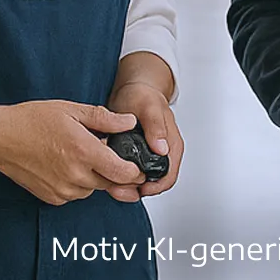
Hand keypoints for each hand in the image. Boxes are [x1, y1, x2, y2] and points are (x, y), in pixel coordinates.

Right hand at [0, 101, 146, 205]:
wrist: (0, 139)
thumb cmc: (32, 121)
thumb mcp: (71, 110)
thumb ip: (104, 118)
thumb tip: (129, 122)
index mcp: (84, 152)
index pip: (124, 173)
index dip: (135, 169)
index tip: (136, 162)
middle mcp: (76, 176)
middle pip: (111, 182)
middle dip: (113, 169)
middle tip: (101, 150)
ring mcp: (63, 190)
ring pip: (93, 188)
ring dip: (94, 176)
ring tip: (78, 154)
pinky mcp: (53, 198)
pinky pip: (76, 194)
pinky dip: (77, 182)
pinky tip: (64, 164)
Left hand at [106, 79, 182, 199]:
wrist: (133, 90)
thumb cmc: (143, 95)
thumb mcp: (149, 107)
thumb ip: (156, 127)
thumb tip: (162, 149)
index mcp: (172, 147)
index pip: (168, 177)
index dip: (153, 188)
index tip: (136, 188)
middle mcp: (163, 155)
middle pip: (154, 184)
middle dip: (135, 189)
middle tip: (116, 188)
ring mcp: (149, 157)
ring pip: (141, 182)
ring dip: (126, 186)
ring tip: (109, 183)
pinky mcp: (136, 157)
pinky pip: (131, 174)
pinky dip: (120, 177)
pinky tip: (108, 174)